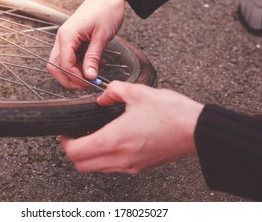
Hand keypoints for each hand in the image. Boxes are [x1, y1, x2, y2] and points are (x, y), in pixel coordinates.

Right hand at [48, 0, 135, 88]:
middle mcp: (63, 37)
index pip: (64, 65)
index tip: (90, 84)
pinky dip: (81, 64)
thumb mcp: (102, 36)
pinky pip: (73, 56)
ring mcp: (67, 38)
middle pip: (56, 66)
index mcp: (67, 35)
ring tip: (94, 75)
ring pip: (63, 63)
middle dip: (69, 79)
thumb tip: (89, 76)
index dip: (76, 77)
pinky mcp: (74, 38)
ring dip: (76, 72)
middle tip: (86, 86)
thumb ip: (93, 58)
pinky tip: (96, 65)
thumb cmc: (107, 8)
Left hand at [61, 81, 203, 173]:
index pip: (75, 152)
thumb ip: (113, 91)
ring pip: (96, 169)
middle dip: (74, 151)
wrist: (196, 130)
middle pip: (81, 166)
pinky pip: (113, 168)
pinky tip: (114, 141)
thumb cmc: (171, 113)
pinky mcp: (140, 168)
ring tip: (95, 137)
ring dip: (89, 156)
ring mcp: (130, 166)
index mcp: (114, 140)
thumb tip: (103, 96)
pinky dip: (105, 159)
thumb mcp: (138, 92)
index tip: (68, 131)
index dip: (65, 142)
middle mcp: (120, 158)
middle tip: (78, 135)